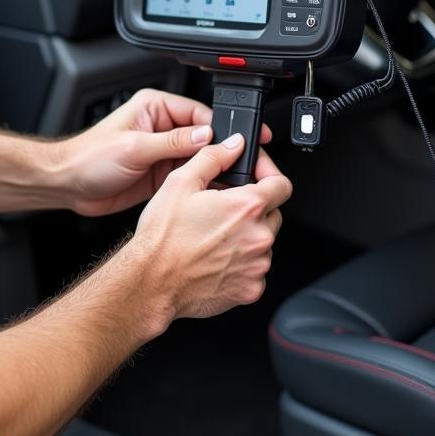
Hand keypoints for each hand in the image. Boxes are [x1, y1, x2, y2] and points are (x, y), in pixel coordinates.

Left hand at [60, 88, 272, 216]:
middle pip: (205, 136)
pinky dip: (203, 184)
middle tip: (249, 162)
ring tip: (235, 179)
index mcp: (156, 107)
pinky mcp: (161, 174)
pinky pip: (190, 176)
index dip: (224, 126)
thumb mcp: (134, 147)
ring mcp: (163, 152)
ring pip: (201, 159)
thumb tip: (207, 136)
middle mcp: (162, 127)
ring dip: (216, 169)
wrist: (67, 186)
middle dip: (225, 149)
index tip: (244, 138)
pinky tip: (215, 191)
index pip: (199, 113)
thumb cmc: (88, 157)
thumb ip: (173, 142)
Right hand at [132, 134, 291, 320]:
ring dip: (248, 235)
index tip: (259, 176)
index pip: (282, 184)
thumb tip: (233, 145)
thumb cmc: (163, 239)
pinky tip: (217, 258)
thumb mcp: (180, 183)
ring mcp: (257, 266)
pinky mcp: (250, 290)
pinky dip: (243, 263)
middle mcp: (258, 237)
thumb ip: (213, 158)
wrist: (152, 283)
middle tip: (225, 209)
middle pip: (273, 213)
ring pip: (264, 242)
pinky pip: (256, 269)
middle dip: (254, 207)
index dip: (270, 175)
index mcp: (246, 207)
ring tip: (216, 235)